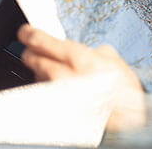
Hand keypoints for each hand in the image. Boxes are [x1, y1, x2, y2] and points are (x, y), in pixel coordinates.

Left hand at [18, 24, 144, 130]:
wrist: (125, 119)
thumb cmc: (122, 91)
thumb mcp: (112, 60)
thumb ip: (91, 50)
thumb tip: (82, 49)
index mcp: (76, 57)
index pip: (39, 40)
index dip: (28, 33)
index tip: (25, 31)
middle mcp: (61, 75)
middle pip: (30, 58)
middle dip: (34, 52)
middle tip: (39, 50)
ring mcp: (55, 93)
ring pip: (36, 75)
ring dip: (44, 71)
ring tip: (63, 75)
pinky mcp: (53, 106)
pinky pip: (44, 92)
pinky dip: (50, 87)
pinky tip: (65, 89)